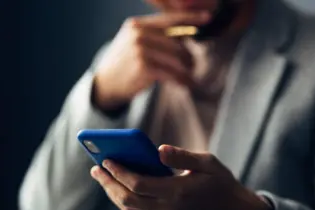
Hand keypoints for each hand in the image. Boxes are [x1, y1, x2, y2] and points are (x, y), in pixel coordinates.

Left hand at [90, 145, 271, 209]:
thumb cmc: (221, 183)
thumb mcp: (208, 162)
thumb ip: (182, 156)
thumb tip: (158, 149)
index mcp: (179, 192)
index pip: (138, 184)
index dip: (119, 172)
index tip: (105, 160)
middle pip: (128, 199)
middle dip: (109, 183)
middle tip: (97, 169)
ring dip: (114, 195)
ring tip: (105, 179)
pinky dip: (126, 205)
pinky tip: (121, 192)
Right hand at [92, 12, 210, 110]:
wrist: (106, 84)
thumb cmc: (125, 63)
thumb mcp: (135, 42)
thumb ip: (156, 35)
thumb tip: (186, 33)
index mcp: (138, 24)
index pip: (169, 19)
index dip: (191, 18)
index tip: (207, 18)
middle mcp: (139, 34)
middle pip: (177, 42)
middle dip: (188, 56)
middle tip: (193, 67)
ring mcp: (140, 50)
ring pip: (177, 58)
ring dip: (187, 70)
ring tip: (190, 78)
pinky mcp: (144, 67)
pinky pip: (172, 73)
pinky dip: (181, 80)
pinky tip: (185, 85)